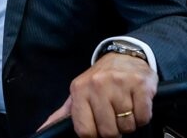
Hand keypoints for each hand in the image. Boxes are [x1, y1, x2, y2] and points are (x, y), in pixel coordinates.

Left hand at [39, 53, 157, 137]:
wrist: (124, 57)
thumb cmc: (99, 81)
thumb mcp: (79, 94)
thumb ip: (63, 114)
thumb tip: (43, 130)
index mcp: (79, 90)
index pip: (85, 131)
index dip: (95, 136)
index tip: (99, 128)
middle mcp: (97, 85)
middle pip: (108, 131)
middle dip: (114, 130)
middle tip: (114, 116)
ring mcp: (119, 84)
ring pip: (127, 126)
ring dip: (129, 122)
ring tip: (125, 107)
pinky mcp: (140, 84)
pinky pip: (144, 117)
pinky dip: (142, 116)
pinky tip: (136, 103)